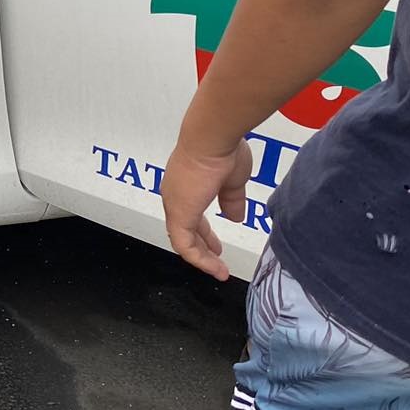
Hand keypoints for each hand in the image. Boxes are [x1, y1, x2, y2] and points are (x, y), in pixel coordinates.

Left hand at [161, 137, 249, 280]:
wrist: (212, 139)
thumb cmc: (222, 151)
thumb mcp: (232, 181)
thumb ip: (232, 200)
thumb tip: (235, 216)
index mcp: (187, 185)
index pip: (191, 215)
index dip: (204, 232)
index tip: (217, 245)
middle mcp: (176, 195)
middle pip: (186, 228)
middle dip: (203, 246)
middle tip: (216, 258)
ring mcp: (175, 204)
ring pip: (183, 240)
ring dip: (202, 257)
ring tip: (218, 270)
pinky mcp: (179, 214)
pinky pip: (184, 244)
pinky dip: (199, 259)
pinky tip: (214, 267)